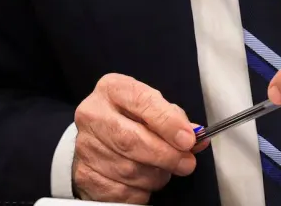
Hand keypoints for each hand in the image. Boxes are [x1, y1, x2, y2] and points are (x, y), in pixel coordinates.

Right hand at [72, 73, 205, 202]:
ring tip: (163, 170)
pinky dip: (140, 191)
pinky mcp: (85, 174)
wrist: (98, 136)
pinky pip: (120, 191)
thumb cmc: (130, 119)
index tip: (188, 139)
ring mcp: (86, 146)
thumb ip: (174, 119)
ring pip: (128, 169)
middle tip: (186, 162)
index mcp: (112, 89)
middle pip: (131, 140)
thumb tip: (196, 137)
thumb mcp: (151, 107)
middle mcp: (93, 114)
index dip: (167, 122)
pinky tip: (144, 181)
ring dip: (155, 175)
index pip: (142, 102)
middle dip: (165, 155)